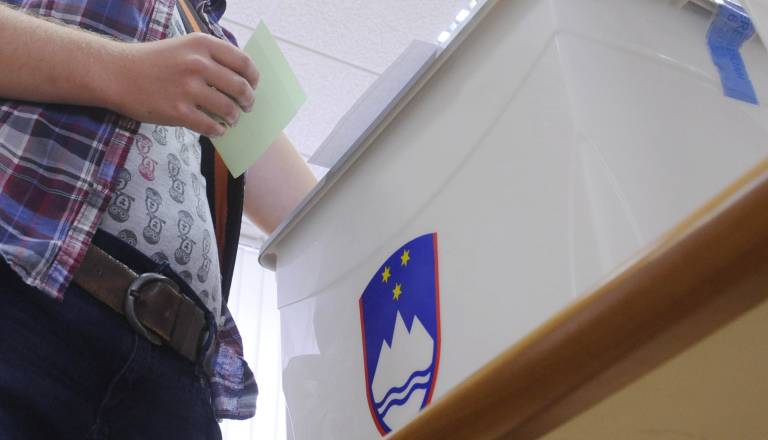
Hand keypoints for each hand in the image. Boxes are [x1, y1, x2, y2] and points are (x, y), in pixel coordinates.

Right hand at [105, 33, 258, 136]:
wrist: (116, 74)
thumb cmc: (154, 61)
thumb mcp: (184, 47)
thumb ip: (211, 57)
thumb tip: (242, 79)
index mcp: (202, 44)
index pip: (243, 62)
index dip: (253, 77)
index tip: (253, 85)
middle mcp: (197, 64)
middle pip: (240, 87)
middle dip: (248, 100)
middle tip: (246, 106)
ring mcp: (188, 88)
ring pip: (228, 109)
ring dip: (234, 117)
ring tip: (231, 119)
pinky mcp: (178, 111)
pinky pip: (211, 126)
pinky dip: (218, 130)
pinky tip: (217, 130)